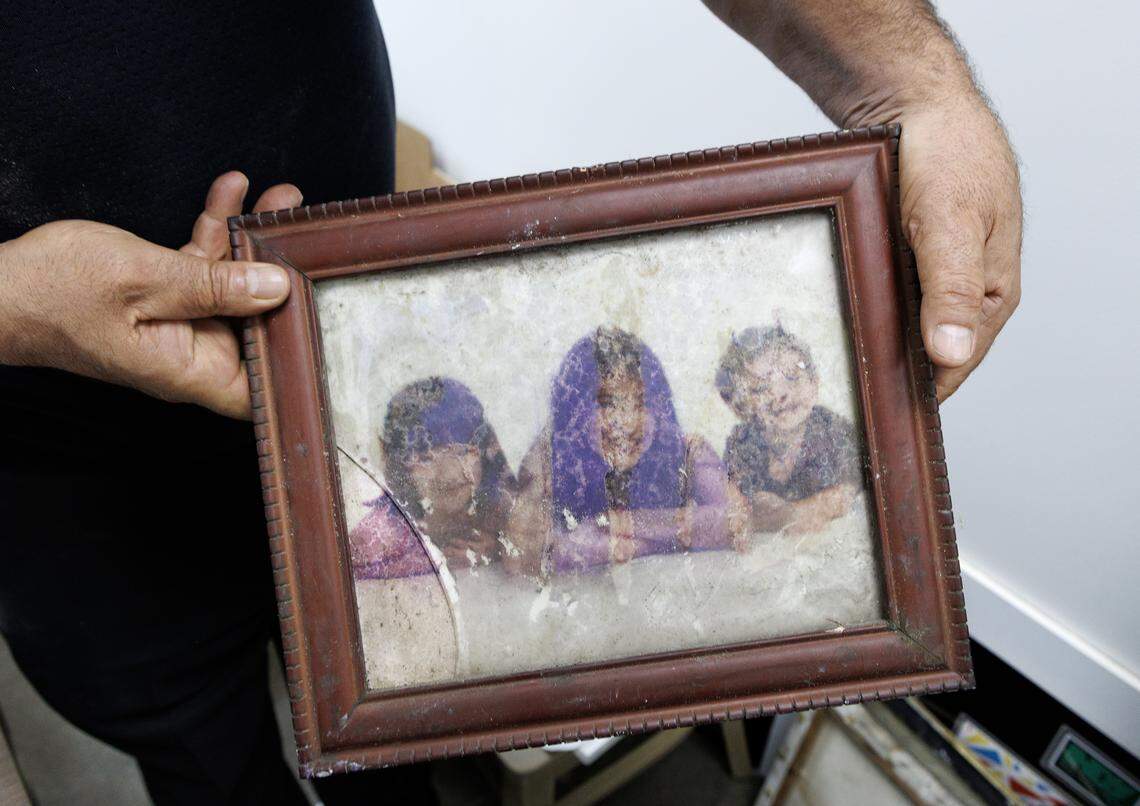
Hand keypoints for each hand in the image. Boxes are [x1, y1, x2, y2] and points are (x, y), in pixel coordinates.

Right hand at [0, 172, 301, 417]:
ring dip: (255, 242)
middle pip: (259, 325)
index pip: (265, 390)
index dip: (300, 364)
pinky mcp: (165, 294)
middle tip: (310, 234)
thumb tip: (278, 289)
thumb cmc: (54, 293)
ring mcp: (180, 323)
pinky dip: (217, 231)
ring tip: (283, 200)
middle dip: (287, 278)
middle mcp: (192, 353)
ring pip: (235, 285)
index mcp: (190, 370)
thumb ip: (214, 285)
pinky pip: (204, 265)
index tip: (330, 320)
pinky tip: (232, 190)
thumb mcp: (144, 279)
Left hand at [698, 0, 1021, 399]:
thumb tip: (950, 356)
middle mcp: (963, 293)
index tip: (876, 419)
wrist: (919, 103)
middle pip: (924, 353)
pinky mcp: (905, 258)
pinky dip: (859, 311)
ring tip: (822, 375)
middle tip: (836, 403)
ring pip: (898, 327)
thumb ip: (950, 291)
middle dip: (887, 375)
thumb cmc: (947, 158)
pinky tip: (825, 325)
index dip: (918, 395)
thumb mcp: (950, 225)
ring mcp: (933, 276)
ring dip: (868, 343)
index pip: (954, 368)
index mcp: (991, 295)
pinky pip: (881, 297)